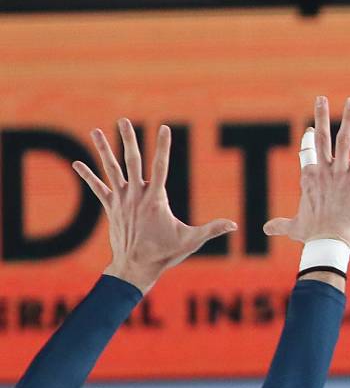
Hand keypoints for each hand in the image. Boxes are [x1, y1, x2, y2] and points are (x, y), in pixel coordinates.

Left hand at [73, 120, 235, 294]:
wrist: (136, 267)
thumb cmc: (165, 253)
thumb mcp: (192, 240)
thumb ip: (213, 229)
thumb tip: (235, 225)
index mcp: (156, 199)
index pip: (160, 166)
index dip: (163, 146)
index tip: (164, 128)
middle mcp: (136, 195)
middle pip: (132, 161)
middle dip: (128, 140)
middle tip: (124, 121)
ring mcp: (121, 200)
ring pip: (111, 169)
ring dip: (104, 149)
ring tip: (95, 131)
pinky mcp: (111, 208)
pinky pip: (97, 188)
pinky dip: (87, 175)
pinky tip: (77, 163)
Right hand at [263, 96, 349, 249]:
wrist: (328, 241)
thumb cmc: (312, 234)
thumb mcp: (293, 227)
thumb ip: (280, 225)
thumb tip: (265, 229)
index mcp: (309, 177)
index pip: (307, 153)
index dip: (307, 140)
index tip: (309, 129)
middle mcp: (323, 170)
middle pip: (320, 137)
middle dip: (321, 116)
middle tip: (321, 98)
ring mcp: (340, 173)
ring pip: (343, 140)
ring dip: (348, 119)